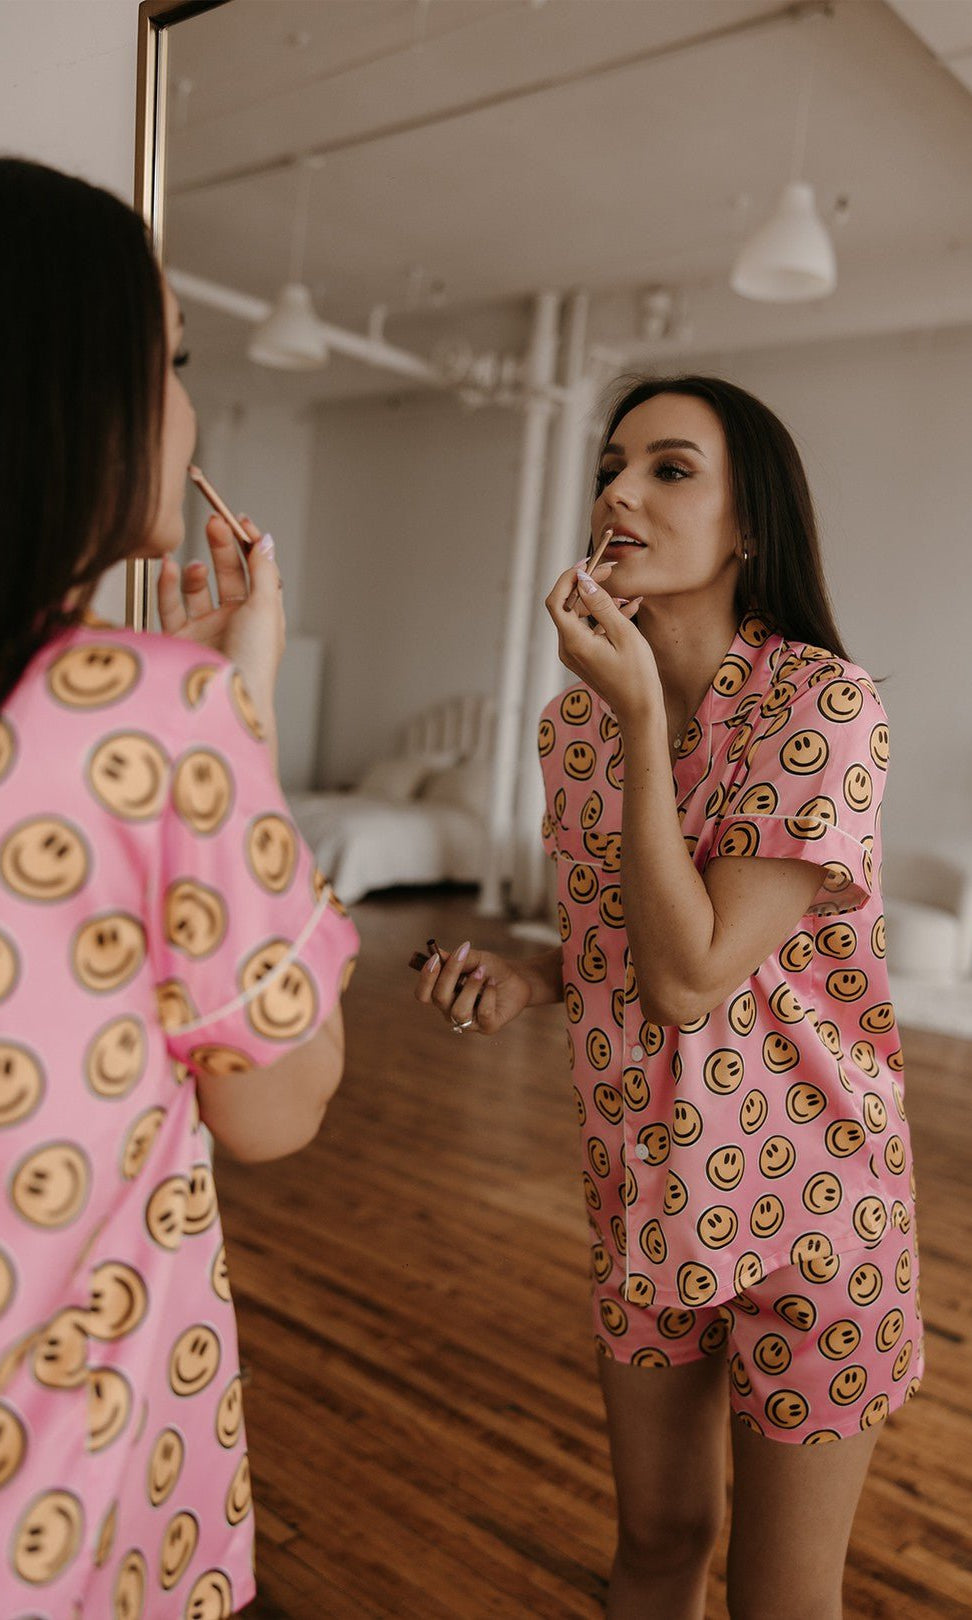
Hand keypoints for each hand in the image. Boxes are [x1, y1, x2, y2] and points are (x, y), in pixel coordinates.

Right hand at [157, 514, 285, 742]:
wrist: (222, 702)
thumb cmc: (252, 662)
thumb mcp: (266, 609)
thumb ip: (263, 571)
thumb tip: (266, 540)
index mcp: (263, 616)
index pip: (257, 571)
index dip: (248, 544)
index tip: (238, 519)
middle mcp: (235, 622)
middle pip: (228, 574)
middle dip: (220, 547)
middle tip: (212, 523)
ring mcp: (206, 631)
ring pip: (196, 588)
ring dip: (194, 570)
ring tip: (193, 566)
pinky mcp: (179, 640)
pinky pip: (170, 604)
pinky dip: (167, 584)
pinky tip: (168, 568)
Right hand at [413, 941, 533, 1035]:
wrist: (517, 979)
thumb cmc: (490, 969)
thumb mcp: (476, 958)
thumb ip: (459, 958)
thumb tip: (441, 953)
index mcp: (442, 995)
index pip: (423, 994)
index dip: (426, 978)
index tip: (435, 958)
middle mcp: (451, 1011)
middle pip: (439, 998)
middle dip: (450, 974)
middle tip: (464, 955)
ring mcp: (469, 1022)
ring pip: (459, 1010)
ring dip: (471, 986)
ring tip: (483, 972)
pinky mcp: (488, 1027)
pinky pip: (483, 1013)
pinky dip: (489, 994)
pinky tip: (493, 984)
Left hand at [545, 559, 660, 726]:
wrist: (640, 710)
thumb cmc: (637, 675)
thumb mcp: (624, 635)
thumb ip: (602, 605)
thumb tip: (584, 580)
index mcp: (574, 642)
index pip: (556, 600)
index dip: (568, 578)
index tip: (588, 564)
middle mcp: (568, 647)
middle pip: (568, 606)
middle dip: (587, 585)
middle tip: (610, 570)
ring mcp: (575, 653)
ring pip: (581, 616)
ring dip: (601, 601)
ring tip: (627, 593)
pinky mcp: (585, 656)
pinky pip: (590, 629)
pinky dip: (606, 617)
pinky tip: (630, 607)